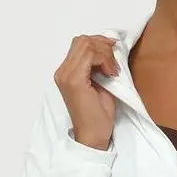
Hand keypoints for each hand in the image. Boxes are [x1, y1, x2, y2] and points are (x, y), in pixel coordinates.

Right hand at [54, 34, 119, 149]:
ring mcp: (66, 75)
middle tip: (114, 63)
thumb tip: (108, 49)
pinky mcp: (74, 80)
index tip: (114, 54)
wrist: (93, 136)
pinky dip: (105, 60)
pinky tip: (111, 74)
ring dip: (105, 54)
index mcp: (66, 72)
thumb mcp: (101, 84)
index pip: (80, 44)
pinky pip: (90, 56)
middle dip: (103, 46)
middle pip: (82, 40)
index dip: (99, 44)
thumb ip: (99, 66)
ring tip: (112, 71)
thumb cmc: (98, 115)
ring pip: (86, 44)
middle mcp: (62, 71)